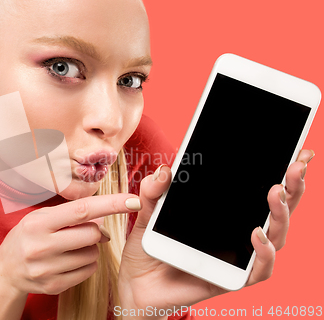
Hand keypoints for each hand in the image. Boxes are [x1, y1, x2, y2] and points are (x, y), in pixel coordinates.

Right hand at [0, 193, 141, 296]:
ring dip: (91, 248)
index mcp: (39, 223)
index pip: (82, 210)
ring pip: (92, 254)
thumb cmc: (27, 236)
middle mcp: (42, 246)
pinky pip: (88, 271)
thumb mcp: (41, 217)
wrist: (6, 270)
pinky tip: (73, 259)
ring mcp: (48, 268)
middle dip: (97, 231)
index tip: (132, 200)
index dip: (111, 204)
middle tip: (89, 230)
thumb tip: (103, 215)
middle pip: (92, 234)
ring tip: (74, 246)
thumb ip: (70, 213)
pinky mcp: (54, 285)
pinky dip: (88, 263)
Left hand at [118, 149, 314, 318]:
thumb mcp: (147, 214)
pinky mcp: (232, 279)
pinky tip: (257, 235)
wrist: (137, 282)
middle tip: (295, 166)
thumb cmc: (149, 248)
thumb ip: (153, 192)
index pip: (260, 191)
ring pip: (275, 236)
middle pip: (277, 210)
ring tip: (276, 193)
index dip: (283, 174)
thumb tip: (165, 171)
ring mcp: (238, 256)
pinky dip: (264, 253)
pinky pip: (259, 270)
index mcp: (225, 213)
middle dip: (291, 187)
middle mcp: (238, 233)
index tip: (298, 153)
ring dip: (281, 214)